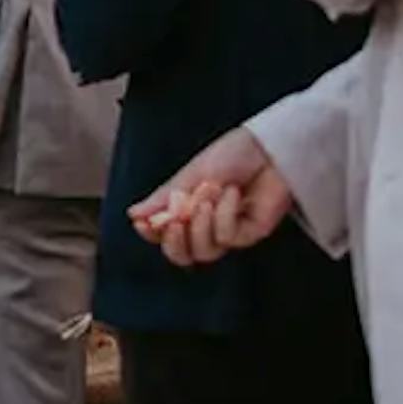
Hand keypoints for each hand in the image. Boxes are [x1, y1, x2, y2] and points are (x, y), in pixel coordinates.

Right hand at [129, 126, 291, 266]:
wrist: (268, 148)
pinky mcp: (250, 233)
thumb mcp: (191, 173)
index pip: (163, 234)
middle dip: (174, 242)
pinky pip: (228, 238)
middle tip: (175, 221)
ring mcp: (228, 231)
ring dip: (201, 225)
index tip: (143, 223)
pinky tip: (232, 193)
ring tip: (208, 196)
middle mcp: (206, 224)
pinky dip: (225, 214)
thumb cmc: (233, 154)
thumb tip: (134, 214)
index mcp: (187, 208)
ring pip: (204, 252)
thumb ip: (163, 198)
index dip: (151, 234)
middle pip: (182, 255)